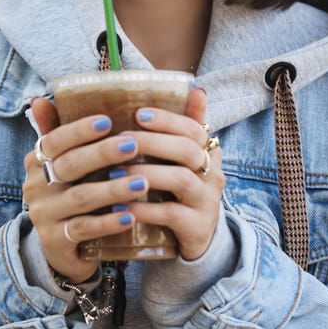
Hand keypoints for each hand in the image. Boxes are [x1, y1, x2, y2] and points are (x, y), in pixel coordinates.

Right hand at [22, 98, 151, 281]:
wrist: (64, 248)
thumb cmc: (72, 195)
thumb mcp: (65, 164)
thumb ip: (59, 131)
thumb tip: (45, 96)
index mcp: (37, 160)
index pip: (54, 140)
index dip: (79, 129)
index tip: (108, 120)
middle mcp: (35, 185)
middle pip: (70, 165)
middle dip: (102, 154)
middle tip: (133, 145)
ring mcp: (42, 214)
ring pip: (80, 198)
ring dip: (113, 189)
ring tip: (143, 183)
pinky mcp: (54, 240)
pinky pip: (83, 229)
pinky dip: (108, 222)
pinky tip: (131, 216)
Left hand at [124, 88, 223, 259]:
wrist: (199, 240)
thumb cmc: (182, 190)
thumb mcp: (184, 159)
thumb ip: (185, 126)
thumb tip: (195, 88)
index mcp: (208, 152)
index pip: (193, 128)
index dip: (166, 119)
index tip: (137, 114)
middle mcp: (212, 174)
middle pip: (187, 149)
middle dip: (151, 142)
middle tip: (120, 140)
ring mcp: (207, 201)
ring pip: (180, 179)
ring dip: (145, 173)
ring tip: (114, 173)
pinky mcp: (197, 227)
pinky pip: (171, 214)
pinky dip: (144, 209)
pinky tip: (121, 205)